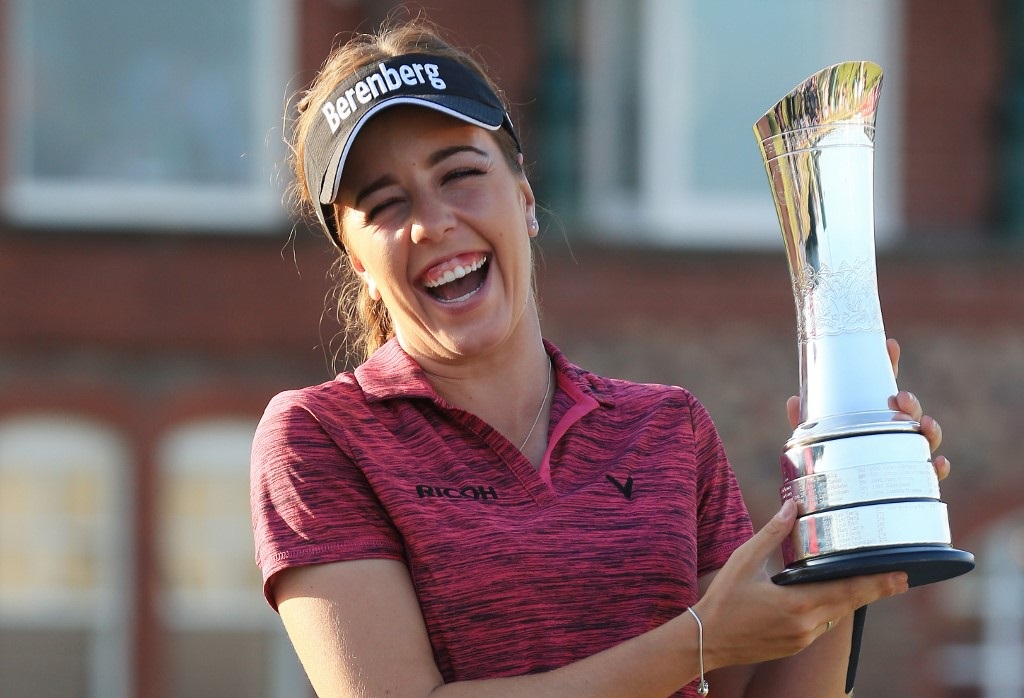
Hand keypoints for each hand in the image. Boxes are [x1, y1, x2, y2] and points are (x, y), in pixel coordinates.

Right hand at [694, 501, 908, 670]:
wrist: (706, 640)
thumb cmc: (723, 599)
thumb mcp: (744, 560)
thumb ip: (771, 533)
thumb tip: (792, 506)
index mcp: (797, 603)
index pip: (847, 591)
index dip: (877, 584)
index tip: (900, 576)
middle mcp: (805, 625)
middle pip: (850, 605)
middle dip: (875, 591)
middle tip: (900, 579)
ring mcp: (801, 639)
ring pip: (836, 616)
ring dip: (851, 600)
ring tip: (869, 584)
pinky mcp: (794, 646)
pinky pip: (821, 626)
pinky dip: (830, 610)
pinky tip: (830, 599)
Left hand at [785, 337, 949, 481]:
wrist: (833, 504)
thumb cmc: (827, 467)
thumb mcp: (814, 442)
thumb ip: (804, 423)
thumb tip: (793, 400)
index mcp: (871, 418)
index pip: (883, 388)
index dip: (889, 365)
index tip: (889, 346)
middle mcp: (891, 433)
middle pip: (910, 412)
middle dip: (911, 402)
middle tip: (899, 398)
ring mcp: (904, 456)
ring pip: (926, 438)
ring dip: (930, 428)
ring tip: (923, 424)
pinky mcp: (910, 482)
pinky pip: (931, 475)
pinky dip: (938, 468)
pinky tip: (937, 463)